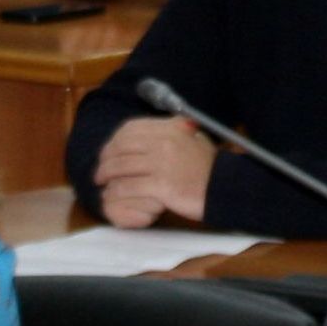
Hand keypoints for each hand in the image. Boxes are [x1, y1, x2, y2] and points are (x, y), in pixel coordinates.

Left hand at [92, 115, 213, 226]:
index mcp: (170, 129)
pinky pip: (128, 187)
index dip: (114, 140)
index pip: (131, 129)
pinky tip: (111, 196)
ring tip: (102, 183)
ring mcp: (161, 163)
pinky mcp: (161, 185)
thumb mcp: (194, 139)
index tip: (108, 151)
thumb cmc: (210, 168)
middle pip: (121, 147)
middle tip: (100, 170)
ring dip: (106, 176)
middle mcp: (164, 142)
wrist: (227, 188)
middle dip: (105, 159)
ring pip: (120, 167)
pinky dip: (115, 192)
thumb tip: (158, 129)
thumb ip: (175, 131)